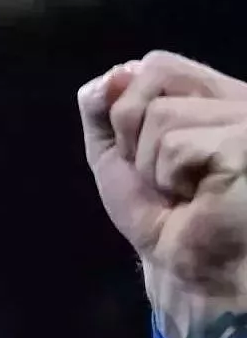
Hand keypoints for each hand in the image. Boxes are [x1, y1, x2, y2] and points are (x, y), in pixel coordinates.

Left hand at [78, 50, 246, 337]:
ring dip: (153, 165)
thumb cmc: (168, 220)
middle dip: (134, 134)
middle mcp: (238, 99)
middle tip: (165, 177)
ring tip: (186, 192)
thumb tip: (109, 76)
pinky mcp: (246, 142)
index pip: (155, 64)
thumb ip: (105, 111)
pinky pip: (174, 144)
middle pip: (150, 75)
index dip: (128, 107)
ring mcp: (246, 118)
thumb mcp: (121, 158)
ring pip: (159, 115)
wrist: (197, 273)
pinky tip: (200, 198)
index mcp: (216, 96)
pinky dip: (169, 177)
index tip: (143, 153)